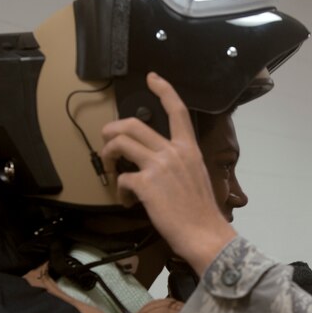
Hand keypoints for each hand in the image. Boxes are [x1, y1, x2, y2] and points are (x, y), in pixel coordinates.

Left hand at [101, 72, 235, 274]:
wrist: (204, 233)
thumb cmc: (202, 212)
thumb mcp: (197, 177)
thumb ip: (179, 164)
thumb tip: (157, 165)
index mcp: (189, 149)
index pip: (177, 111)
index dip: (164, 90)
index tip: (152, 78)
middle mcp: (174, 152)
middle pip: (134, 124)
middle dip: (112, 129)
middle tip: (107, 138)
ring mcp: (159, 166)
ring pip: (121, 143)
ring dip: (107, 153)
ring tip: (108, 165)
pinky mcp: (146, 184)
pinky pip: (122, 179)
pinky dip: (120, 191)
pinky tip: (127, 201)